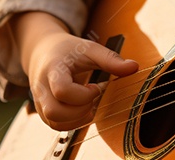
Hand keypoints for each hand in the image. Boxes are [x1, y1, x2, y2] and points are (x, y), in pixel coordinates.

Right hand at [13, 12, 138, 129]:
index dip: (83, 94)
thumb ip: (110, 59)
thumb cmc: (69, 50)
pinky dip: (72, 122)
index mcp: (53, 69)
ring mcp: (40, 101)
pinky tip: (82, 109)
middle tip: (92, 96)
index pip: (62, 90)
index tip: (95, 87)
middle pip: (54, 112)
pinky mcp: (43, 110)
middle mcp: (41, 88)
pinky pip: (55, 125)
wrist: (44, 51)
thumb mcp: (90, 49)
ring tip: (89, 103)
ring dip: (77, 119)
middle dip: (80, 110)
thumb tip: (134, 67)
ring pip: (54, 122)